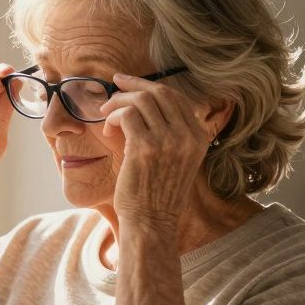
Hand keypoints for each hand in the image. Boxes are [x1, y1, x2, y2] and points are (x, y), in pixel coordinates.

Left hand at [99, 73, 215, 226]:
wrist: (151, 222)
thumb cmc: (157, 194)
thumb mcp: (177, 160)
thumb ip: (171, 134)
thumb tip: (146, 104)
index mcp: (198, 137)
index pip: (176, 98)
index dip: (150, 85)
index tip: (129, 82)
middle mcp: (187, 136)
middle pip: (159, 93)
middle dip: (133, 85)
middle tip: (114, 84)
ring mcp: (168, 140)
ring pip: (141, 100)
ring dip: (118, 102)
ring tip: (106, 114)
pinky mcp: (145, 147)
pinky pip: (126, 115)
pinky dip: (113, 117)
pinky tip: (108, 131)